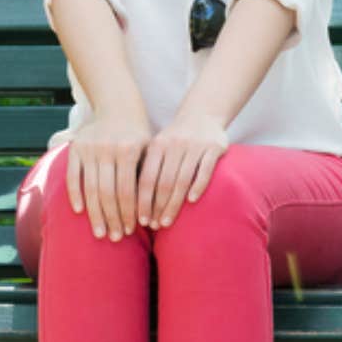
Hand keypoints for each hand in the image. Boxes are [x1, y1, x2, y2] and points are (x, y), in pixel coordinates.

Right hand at [67, 110, 151, 240]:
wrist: (117, 106)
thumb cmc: (139, 134)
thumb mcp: (150, 149)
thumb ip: (149, 175)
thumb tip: (155, 212)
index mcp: (130, 150)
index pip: (129, 190)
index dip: (130, 212)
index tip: (132, 231)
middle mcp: (108, 149)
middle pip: (109, 193)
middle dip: (113, 218)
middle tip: (117, 239)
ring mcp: (89, 149)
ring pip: (91, 188)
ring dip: (95, 214)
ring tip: (101, 233)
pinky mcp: (75, 149)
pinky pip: (73, 177)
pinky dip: (76, 195)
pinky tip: (80, 212)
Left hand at [137, 110, 229, 228]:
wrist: (203, 114)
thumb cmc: (174, 140)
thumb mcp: (157, 148)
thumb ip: (146, 169)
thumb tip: (127, 202)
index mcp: (157, 146)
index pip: (146, 178)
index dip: (142, 201)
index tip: (140, 221)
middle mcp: (174, 145)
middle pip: (164, 182)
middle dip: (158, 207)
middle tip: (155, 226)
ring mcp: (195, 146)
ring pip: (182, 179)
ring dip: (174, 203)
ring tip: (168, 221)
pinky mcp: (214, 147)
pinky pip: (205, 170)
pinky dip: (198, 186)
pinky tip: (192, 201)